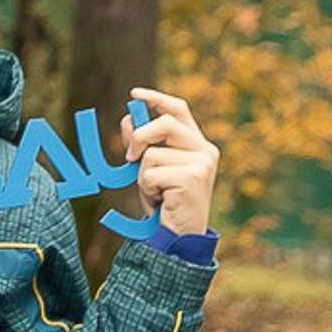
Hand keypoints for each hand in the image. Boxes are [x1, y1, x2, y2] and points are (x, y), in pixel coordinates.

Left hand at [125, 88, 218, 242]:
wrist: (179, 237)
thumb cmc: (166, 204)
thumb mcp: (151, 171)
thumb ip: (142, 147)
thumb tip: (127, 120)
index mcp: (197, 144)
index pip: (179, 109)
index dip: (156, 98)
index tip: (134, 94)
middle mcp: (204, 150)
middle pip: (166, 122)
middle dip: (140, 136)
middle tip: (129, 157)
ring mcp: (201, 163)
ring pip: (152, 155)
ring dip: (143, 177)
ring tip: (156, 193)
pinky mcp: (192, 178)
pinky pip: (151, 174)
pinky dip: (146, 189)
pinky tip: (160, 201)